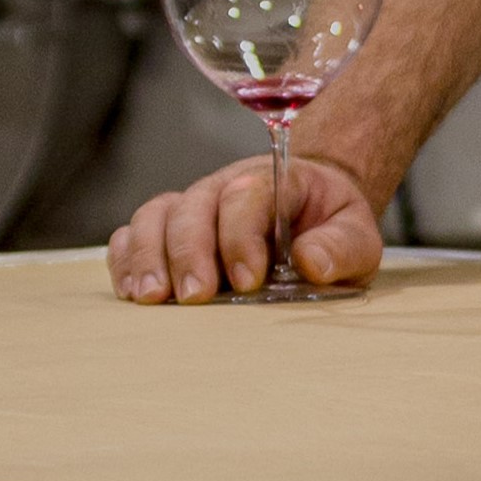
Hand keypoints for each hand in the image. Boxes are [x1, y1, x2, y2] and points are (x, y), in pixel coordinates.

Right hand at [106, 154, 382, 303]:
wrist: (314, 210)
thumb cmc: (331, 228)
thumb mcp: (356, 236)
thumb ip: (341, 247)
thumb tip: (311, 262)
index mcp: (277, 181)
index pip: (248, 195)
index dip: (242, 236)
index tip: (249, 281)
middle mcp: (226, 188)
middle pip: (194, 205)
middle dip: (191, 251)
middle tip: (196, 296)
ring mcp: (193, 207)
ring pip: (156, 215)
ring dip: (148, 256)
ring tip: (152, 298)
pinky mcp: (168, 232)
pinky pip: (132, 234)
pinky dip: (125, 258)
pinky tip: (131, 290)